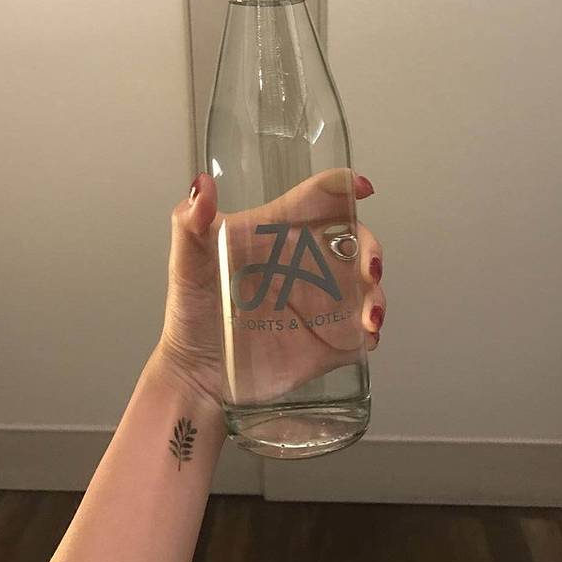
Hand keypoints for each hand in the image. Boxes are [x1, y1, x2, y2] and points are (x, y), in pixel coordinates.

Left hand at [157, 169, 385, 407]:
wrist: (196, 377)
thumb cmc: (190, 312)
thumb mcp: (185, 264)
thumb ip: (189, 223)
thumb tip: (200, 185)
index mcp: (279, 235)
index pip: (318, 200)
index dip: (343, 187)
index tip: (359, 188)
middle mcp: (306, 264)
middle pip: (355, 241)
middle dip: (372, 248)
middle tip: (370, 266)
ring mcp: (320, 303)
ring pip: (366, 287)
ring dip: (377, 296)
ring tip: (369, 316)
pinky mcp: (326, 340)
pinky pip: (361, 332)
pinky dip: (372, 331)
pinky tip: (366, 337)